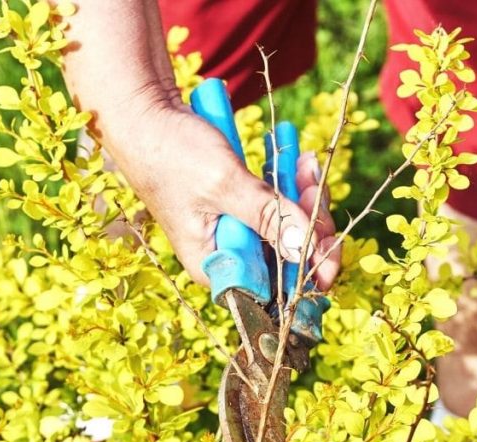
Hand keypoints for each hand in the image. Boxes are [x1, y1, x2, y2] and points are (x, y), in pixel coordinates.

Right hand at [99, 103, 339, 289]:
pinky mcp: (241, 209)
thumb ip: (266, 216)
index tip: (330, 240)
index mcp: (216, 268)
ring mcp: (235, 233)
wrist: (146, 116)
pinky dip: (291, 184)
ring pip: (289, 229)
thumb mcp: (223, 185)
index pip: (276, 290)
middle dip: (310, 221)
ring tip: (304, 160)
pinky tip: (297, 157)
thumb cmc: (171, 153)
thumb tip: (307, 250)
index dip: (310, 270)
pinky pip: (278, 206)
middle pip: (290, 258)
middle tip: (311, 177)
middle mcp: (228, 259)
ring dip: (304, 196)